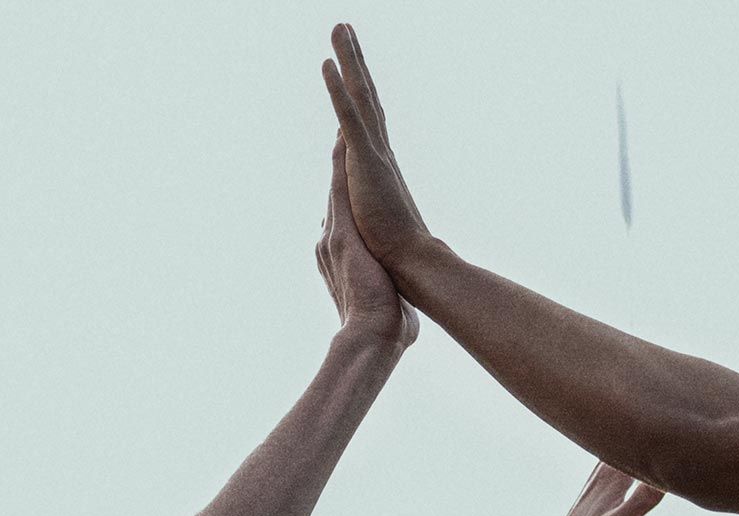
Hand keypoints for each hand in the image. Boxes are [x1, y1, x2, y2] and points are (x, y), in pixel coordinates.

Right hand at [318, 135, 416, 349]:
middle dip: (339, 173)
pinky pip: (339, 190)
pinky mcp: (342, 235)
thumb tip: (403, 315)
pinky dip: (340, 166)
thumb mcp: (386, 308)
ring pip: (334, 189)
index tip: (350, 186)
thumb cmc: (385, 332)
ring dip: (337, 160)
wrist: (371, 338)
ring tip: (340, 130)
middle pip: (335, 201)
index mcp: (343, 262)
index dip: (347, 203)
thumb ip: (388, 302)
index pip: (344, 225)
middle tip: (340, 142)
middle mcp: (332, 246)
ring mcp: (335, 238)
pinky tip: (342, 140)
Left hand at [321, 24, 432, 266]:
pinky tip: (327, 64)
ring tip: (339, 27)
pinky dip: (338, 89)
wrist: (411, 265)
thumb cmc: (397, 253)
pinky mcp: (366, 162)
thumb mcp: (372, 228)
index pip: (365, 120)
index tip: (350, 67)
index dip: (357, 91)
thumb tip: (362, 217)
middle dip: (354, 60)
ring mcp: (373, 154)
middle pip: (366, 96)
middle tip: (345, 29)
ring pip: (360, 96)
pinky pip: (349, 117)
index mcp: (379, 167)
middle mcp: (379, 152)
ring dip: (349, 59)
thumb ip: (366, 212)